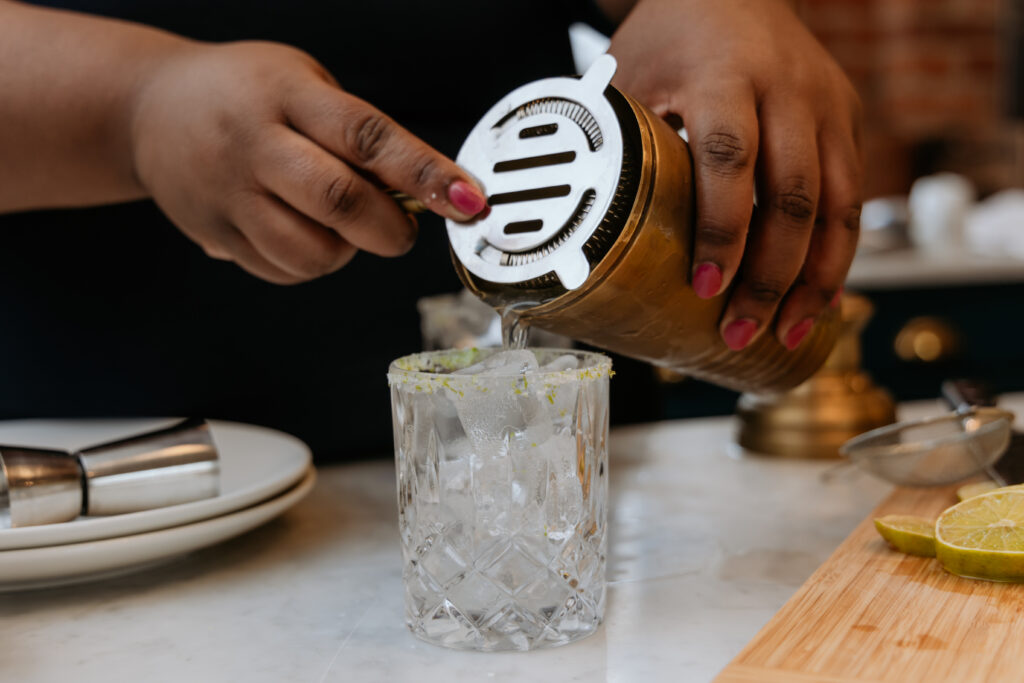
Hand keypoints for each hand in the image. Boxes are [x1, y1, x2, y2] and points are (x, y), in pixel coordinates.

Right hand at [130, 41, 486, 283]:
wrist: (150, 108)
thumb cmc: (243, 93)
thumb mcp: (304, 85)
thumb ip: (359, 135)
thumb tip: (429, 190)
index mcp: (288, 96)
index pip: (367, 137)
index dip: (425, 174)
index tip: (468, 200)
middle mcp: (255, 146)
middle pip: (339, 202)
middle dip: (391, 229)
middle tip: (402, 226)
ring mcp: (230, 196)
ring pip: (312, 253)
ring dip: (346, 250)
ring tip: (338, 223)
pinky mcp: (216, 235)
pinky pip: (284, 272)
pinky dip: (311, 264)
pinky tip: (301, 230)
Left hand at [609, 0, 861, 349]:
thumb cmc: (672, 37)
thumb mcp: (632, 76)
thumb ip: (621, 144)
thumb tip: (584, 232)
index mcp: (724, 74)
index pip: (729, 158)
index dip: (720, 230)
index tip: (705, 287)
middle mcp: (788, 88)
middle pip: (792, 195)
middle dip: (770, 275)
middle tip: (741, 330)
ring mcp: (828, 104)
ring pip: (838, 204)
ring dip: (815, 278)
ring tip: (786, 331)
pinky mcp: (849, 120)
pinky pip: (852, 197)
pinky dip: (836, 253)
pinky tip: (815, 296)